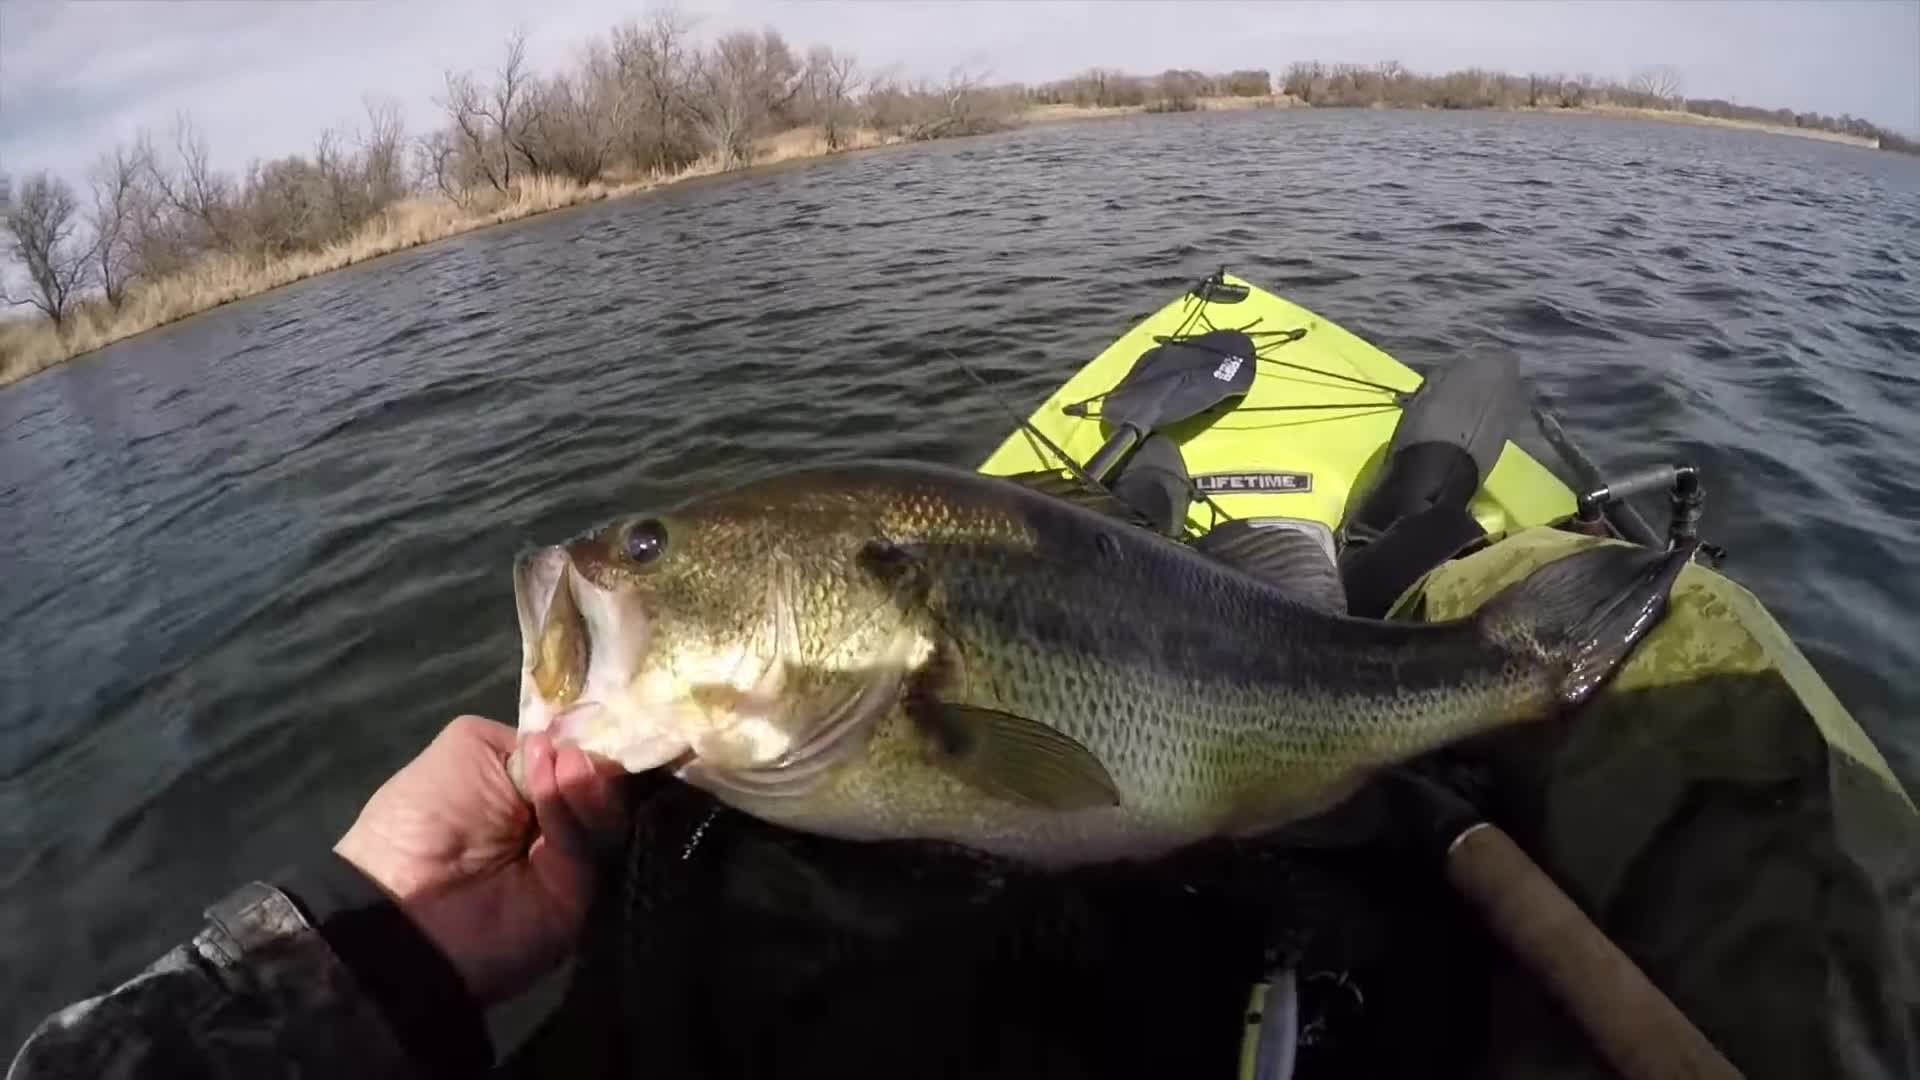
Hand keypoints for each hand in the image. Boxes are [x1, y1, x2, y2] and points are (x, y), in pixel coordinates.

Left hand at [334, 715, 622, 1003]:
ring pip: (605, 813)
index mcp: (527, 784)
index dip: (588, 738)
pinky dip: (575, 810)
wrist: (405, 897)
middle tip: (575, 748)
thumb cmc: (425, 812)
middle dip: (593, 759)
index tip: (593, 719)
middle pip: (602, 784)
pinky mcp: (579, 891)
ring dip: (586, 781)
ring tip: (567, 762)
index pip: (579, 756)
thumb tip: (570, 748)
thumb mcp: (468, 746)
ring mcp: (568, 857)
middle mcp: (553, 818)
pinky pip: (590, 847)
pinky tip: (558, 781)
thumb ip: (527, 742)